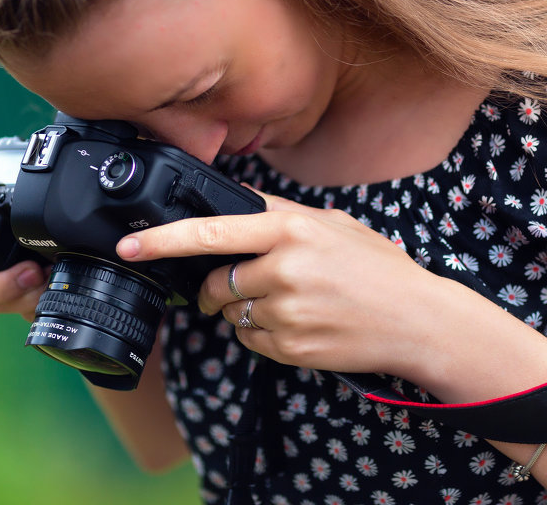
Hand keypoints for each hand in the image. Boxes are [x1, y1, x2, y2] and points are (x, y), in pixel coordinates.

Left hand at [114, 192, 429, 375]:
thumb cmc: (375, 267)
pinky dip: (264, 333)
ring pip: (232, 314)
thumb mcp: (332, 223)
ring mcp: (287, 312)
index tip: (129, 245)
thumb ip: (280, 211)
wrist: (417, 320)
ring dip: (246, 309)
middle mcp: (284, 270)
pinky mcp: (291, 348)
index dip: (163, 240)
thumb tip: (237, 199)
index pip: (212, 232)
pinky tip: (301, 322)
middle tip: (250, 284)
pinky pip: (251, 341)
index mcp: (291, 230)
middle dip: (219, 287)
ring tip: (295, 301)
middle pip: (216, 283)